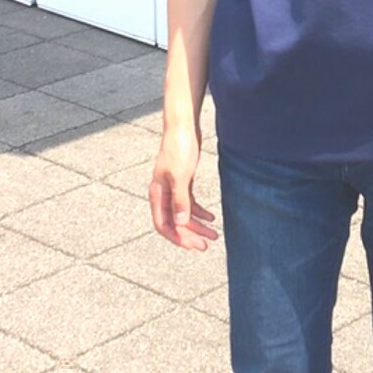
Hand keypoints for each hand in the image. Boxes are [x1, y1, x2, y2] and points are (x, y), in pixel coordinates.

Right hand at [148, 126, 218, 250]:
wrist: (183, 126)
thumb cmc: (178, 147)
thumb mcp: (180, 176)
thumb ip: (180, 200)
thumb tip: (180, 223)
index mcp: (158, 194)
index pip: (163, 225)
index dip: (177, 238)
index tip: (192, 246)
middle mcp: (163, 194)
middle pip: (175, 222)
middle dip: (190, 236)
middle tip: (205, 245)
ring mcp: (172, 188)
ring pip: (183, 214)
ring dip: (197, 226)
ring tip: (213, 234)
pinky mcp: (182, 181)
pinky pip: (189, 203)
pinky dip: (199, 212)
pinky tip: (211, 217)